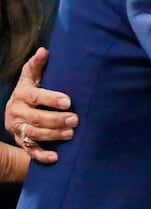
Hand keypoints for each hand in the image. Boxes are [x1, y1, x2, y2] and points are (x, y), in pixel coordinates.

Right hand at [4, 48, 76, 163]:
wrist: (15, 109)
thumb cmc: (31, 89)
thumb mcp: (31, 76)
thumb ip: (37, 65)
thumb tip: (44, 51)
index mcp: (22, 94)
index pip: (36, 97)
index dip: (51, 99)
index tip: (68, 101)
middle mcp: (17, 112)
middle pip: (36, 118)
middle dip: (56, 120)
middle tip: (75, 120)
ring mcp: (18, 128)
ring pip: (33, 134)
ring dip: (52, 135)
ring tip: (71, 134)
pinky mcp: (21, 141)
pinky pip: (30, 151)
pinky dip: (42, 155)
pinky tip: (56, 158)